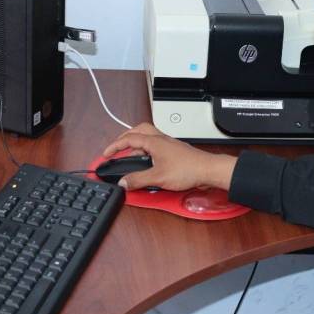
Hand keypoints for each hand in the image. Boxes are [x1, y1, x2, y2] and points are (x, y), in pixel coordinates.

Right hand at [101, 122, 236, 191]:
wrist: (208, 170)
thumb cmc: (188, 169)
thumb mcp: (157, 177)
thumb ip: (138, 180)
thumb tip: (123, 182)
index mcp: (154, 142)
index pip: (128, 139)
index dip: (115, 146)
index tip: (106, 154)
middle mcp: (160, 139)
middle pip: (138, 130)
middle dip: (125, 137)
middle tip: (118, 147)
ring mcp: (168, 144)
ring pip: (148, 137)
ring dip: (137, 145)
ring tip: (130, 158)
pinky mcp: (174, 151)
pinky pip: (156, 146)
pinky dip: (147, 151)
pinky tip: (148, 164)